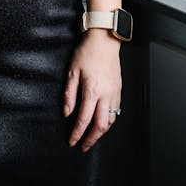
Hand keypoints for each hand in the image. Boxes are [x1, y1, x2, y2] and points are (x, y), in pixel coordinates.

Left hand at [63, 29, 121, 151]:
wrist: (104, 40)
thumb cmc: (87, 52)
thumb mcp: (72, 72)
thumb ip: (69, 95)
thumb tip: (66, 113)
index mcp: (92, 90)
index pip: (84, 119)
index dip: (77, 133)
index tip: (72, 141)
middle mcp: (106, 94)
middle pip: (100, 125)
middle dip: (92, 139)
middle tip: (84, 146)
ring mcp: (114, 92)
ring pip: (111, 120)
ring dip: (102, 132)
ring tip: (93, 137)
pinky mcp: (119, 89)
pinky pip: (117, 110)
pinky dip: (110, 120)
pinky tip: (103, 122)